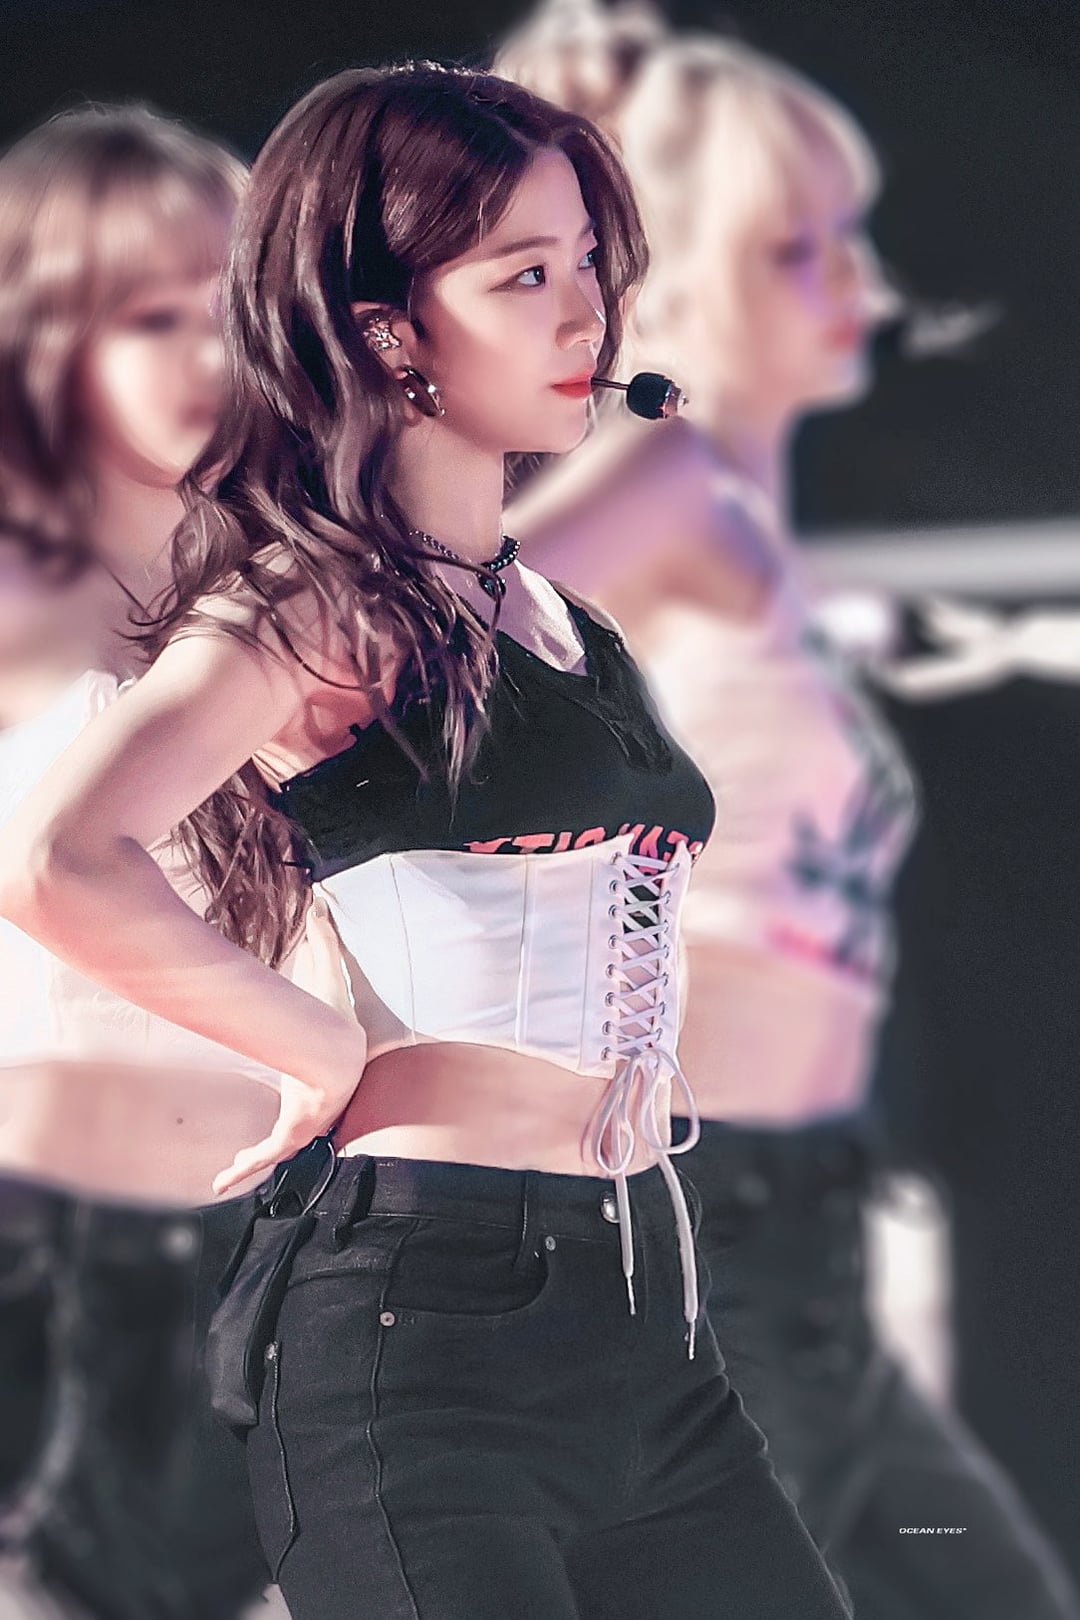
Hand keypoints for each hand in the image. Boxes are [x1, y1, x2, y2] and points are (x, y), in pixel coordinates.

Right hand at [211, 895, 364, 1196]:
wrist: (339, 1056)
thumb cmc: (336, 1017)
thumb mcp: (326, 973)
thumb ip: (322, 939)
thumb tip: (321, 903)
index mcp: (320, 1071)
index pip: (307, 1080)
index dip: (298, 1084)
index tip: (289, 1085)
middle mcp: (313, 1103)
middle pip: (291, 1121)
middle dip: (275, 1134)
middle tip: (250, 1146)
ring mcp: (302, 1124)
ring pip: (273, 1147)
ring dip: (251, 1160)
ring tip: (229, 1171)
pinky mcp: (289, 1136)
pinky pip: (263, 1157)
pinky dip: (244, 1170)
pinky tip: (222, 1181)